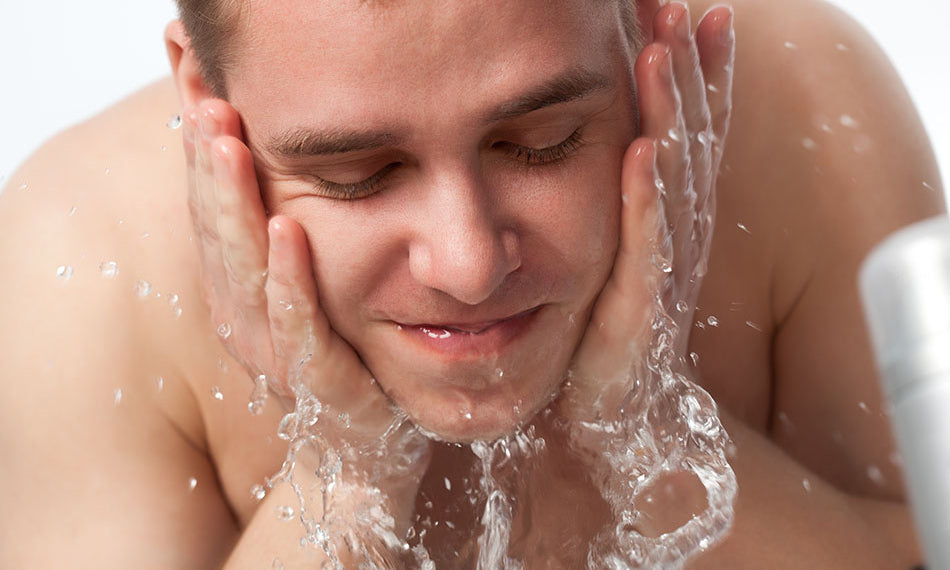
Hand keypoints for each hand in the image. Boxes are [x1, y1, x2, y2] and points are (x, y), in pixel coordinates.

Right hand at [181, 99, 428, 558]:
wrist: (366, 449)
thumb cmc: (337, 361)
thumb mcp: (302, 295)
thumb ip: (282, 244)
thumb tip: (276, 174)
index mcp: (240, 298)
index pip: (214, 218)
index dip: (203, 159)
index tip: (199, 95)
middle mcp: (247, 323)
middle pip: (219, 235)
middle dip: (210, 168)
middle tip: (205, 101)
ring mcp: (279, 353)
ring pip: (247, 271)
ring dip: (236, 207)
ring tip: (228, 146)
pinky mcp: (321, 379)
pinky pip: (300, 325)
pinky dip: (290, 278)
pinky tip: (287, 232)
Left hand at [563, 1, 734, 421]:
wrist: (597, 413)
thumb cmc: (596, 325)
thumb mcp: (607, 250)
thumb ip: (617, 198)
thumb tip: (610, 133)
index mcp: (666, 218)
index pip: (689, 132)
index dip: (698, 73)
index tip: (695, 11)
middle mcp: (673, 237)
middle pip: (688, 141)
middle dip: (686, 72)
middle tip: (678, 5)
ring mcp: (659, 272)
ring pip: (672, 184)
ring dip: (669, 117)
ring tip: (662, 53)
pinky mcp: (635, 311)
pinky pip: (643, 248)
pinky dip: (644, 200)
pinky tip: (642, 152)